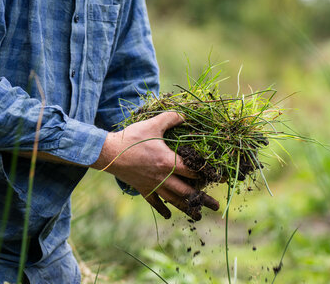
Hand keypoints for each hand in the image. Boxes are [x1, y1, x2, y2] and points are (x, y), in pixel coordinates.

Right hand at [93, 112, 219, 219]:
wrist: (108, 153)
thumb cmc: (131, 138)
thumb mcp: (153, 124)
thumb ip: (171, 118)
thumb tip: (186, 114)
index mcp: (168, 161)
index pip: (194, 170)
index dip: (209, 174)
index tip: (221, 178)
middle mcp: (163, 177)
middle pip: (188, 191)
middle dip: (203, 199)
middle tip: (216, 206)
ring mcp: (153, 185)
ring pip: (174, 200)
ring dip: (188, 207)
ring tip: (198, 215)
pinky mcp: (143, 189)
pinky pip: (155, 203)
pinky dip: (163, 209)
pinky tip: (169, 215)